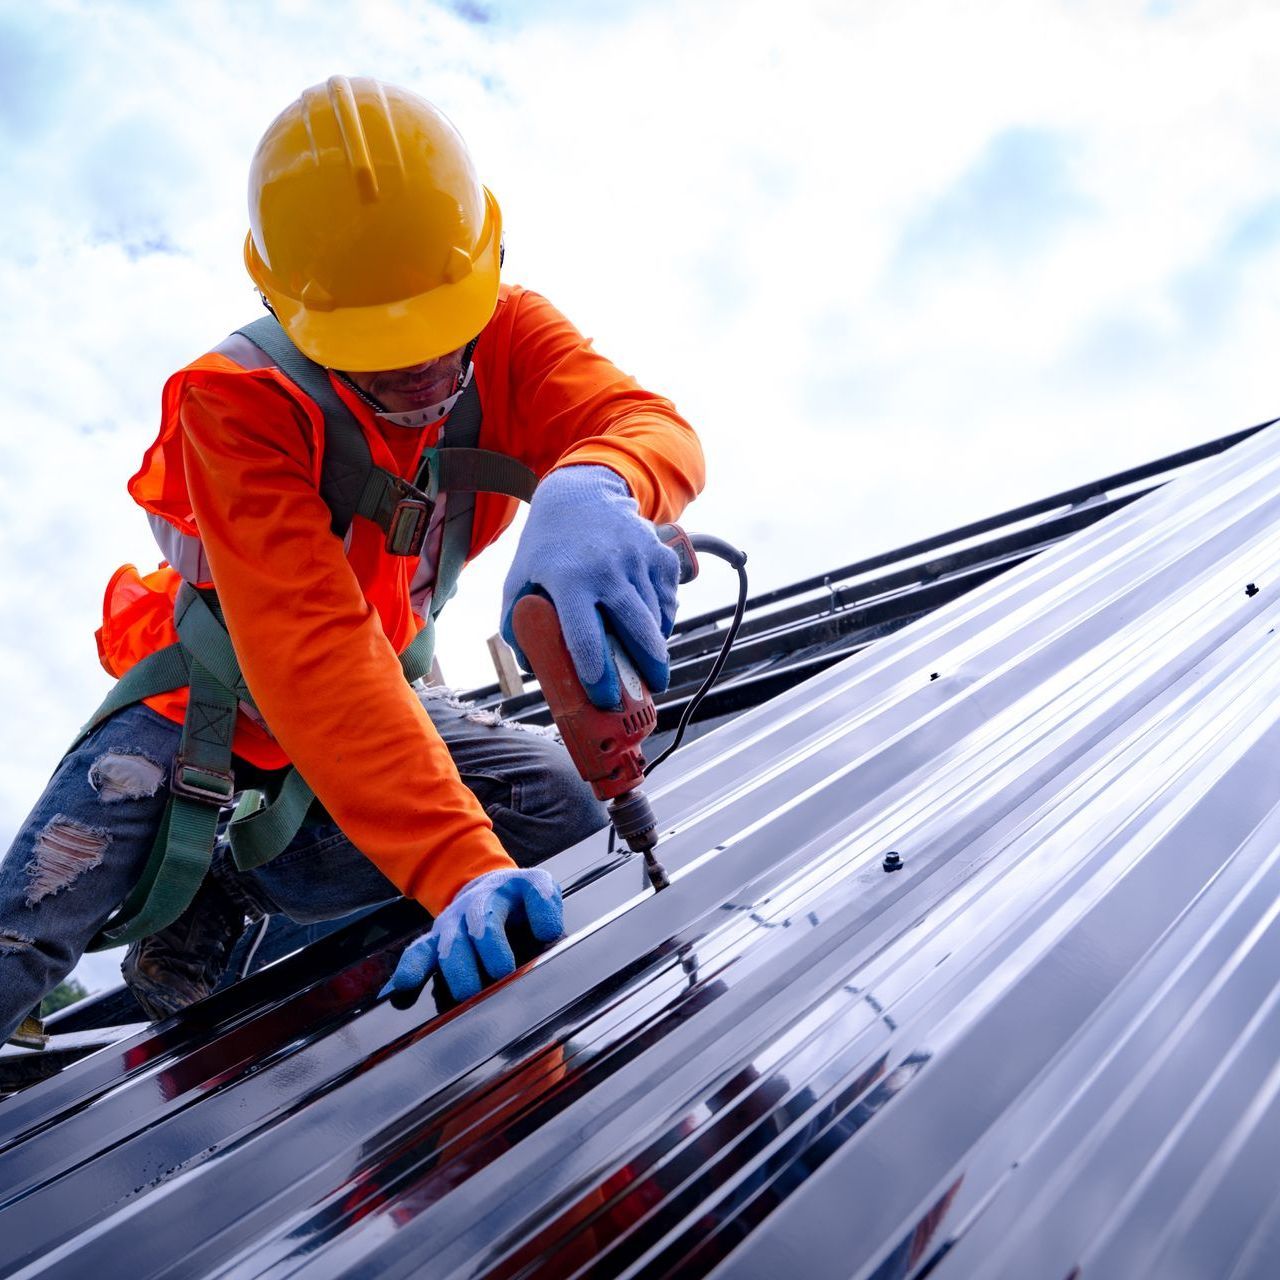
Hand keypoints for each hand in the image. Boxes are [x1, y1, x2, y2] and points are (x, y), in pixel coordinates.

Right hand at [379, 867, 564, 1002]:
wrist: (491, 889)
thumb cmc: (524, 904)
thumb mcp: (545, 900)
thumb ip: (549, 917)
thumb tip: (548, 938)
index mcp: (520, 885)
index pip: (535, 889)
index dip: (542, 909)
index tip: (548, 933)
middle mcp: (484, 898)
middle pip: (483, 916)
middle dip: (490, 943)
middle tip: (502, 971)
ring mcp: (457, 918)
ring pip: (451, 939)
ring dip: (458, 965)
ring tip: (466, 991)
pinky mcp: (437, 938)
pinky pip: (420, 951)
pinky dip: (411, 969)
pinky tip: (403, 988)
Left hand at [500, 465, 679, 707]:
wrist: (580, 492)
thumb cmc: (546, 544)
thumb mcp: (520, 578)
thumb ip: (517, 622)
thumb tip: (532, 665)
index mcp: (569, 580)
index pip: (586, 638)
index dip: (597, 675)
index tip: (604, 698)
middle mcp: (607, 569)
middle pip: (636, 631)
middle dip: (649, 668)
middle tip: (651, 689)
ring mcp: (638, 559)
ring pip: (656, 618)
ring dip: (655, 645)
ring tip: (649, 662)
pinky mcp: (659, 554)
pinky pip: (668, 599)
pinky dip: (664, 618)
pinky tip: (653, 627)